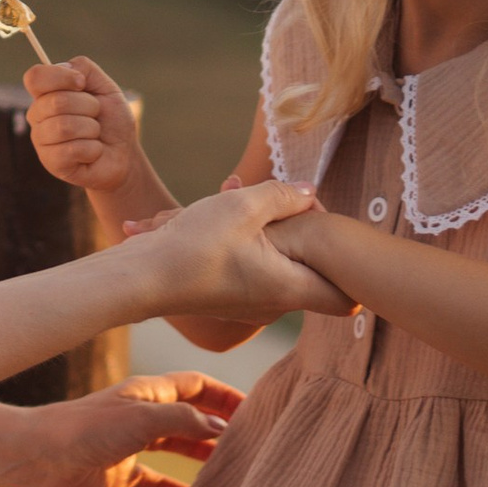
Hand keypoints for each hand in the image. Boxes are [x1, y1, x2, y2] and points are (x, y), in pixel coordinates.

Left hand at [5, 373, 245, 486]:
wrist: (35, 457)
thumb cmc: (84, 429)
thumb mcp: (141, 418)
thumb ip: (184, 421)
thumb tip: (221, 430)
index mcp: (148, 393)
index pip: (197, 386)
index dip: (225, 395)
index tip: (255, 409)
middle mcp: (142, 416)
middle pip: (191, 417)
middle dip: (220, 428)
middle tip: (253, 443)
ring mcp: (130, 445)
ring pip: (176, 449)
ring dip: (202, 458)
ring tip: (232, 471)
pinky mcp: (118, 473)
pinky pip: (155, 481)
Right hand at [23, 56, 147, 206]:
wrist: (124, 154)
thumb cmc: (111, 120)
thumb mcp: (105, 87)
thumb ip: (84, 68)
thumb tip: (67, 69)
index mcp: (46, 94)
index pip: (35, 77)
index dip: (60, 76)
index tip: (82, 83)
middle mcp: (38, 116)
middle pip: (56, 101)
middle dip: (89, 106)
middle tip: (96, 116)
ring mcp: (42, 141)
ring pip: (64, 126)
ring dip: (91, 129)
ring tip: (94, 135)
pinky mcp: (51, 163)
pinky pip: (72, 150)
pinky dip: (92, 149)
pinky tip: (93, 152)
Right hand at [125, 180, 350, 324]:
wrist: (137, 280)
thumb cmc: (193, 247)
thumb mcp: (244, 206)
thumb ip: (284, 195)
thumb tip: (309, 193)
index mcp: (290, 288)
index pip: (350, 298)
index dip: (350, 263)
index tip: (329, 227)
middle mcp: (274, 302)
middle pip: (309, 265)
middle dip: (295, 223)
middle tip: (280, 195)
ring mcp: (249, 301)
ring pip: (271, 255)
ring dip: (257, 218)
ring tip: (229, 184)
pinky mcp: (226, 294)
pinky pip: (245, 260)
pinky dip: (236, 232)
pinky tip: (210, 200)